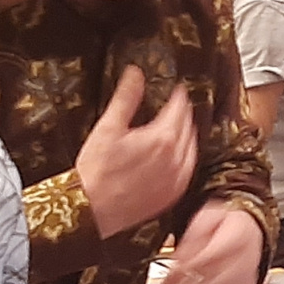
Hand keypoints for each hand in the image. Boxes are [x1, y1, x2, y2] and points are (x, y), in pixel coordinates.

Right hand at [77, 65, 195, 237]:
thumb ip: (126, 97)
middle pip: (188, 127)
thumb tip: (134, 73)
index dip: (178, 96)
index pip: (180, 109)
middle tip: (176, 105)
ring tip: (176, 127)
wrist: (91, 209)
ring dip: (186, 135)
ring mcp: (176, 180)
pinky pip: (187, 171)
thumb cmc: (96, 171)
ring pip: (191, 149)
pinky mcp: (172, 195)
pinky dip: (184, 159)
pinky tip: (174, 156)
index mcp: (163, 139)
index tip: (177, 90)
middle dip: (183, 114)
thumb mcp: (108, 127)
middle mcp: (176, 160)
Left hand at [161, 201, 262, 283]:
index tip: (170, 273)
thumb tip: (180, 257)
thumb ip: (193, 236)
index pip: (211, 258)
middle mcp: (245, 262)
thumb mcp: (208, 217)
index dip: (188, 269)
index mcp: (238, 237)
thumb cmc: (228, 225)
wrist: (251, 232)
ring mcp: (245, 280)